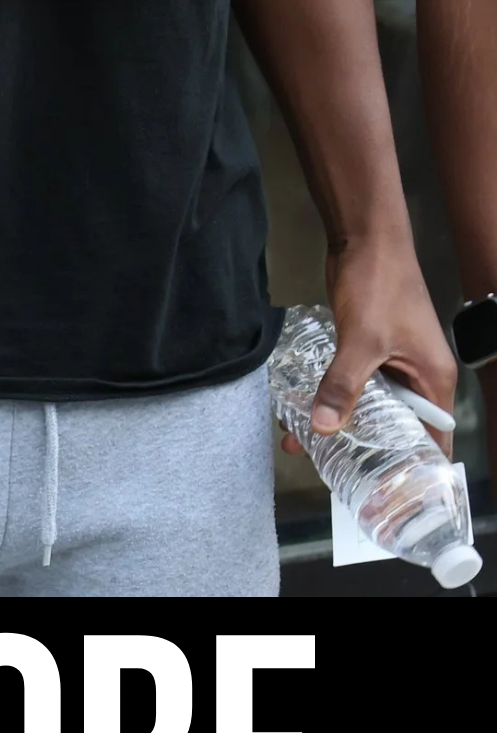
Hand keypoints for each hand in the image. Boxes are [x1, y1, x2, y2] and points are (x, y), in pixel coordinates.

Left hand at [281, 236, 456, 457]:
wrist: (365, 241)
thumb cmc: (380, 286)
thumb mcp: (362, 341)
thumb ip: (343, 385)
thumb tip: (324, 428)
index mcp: (434, 380)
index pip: (433, 437)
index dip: (413, 466)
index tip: (385, 492)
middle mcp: (419, 376)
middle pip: (396, 425)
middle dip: (364, 448)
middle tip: (329, 472)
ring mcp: (394, 363)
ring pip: (368, 405)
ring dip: (338, 422)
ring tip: (299, 444)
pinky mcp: (370, 351)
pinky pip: (352, 384)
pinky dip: (329, 397)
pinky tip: (297, 411)